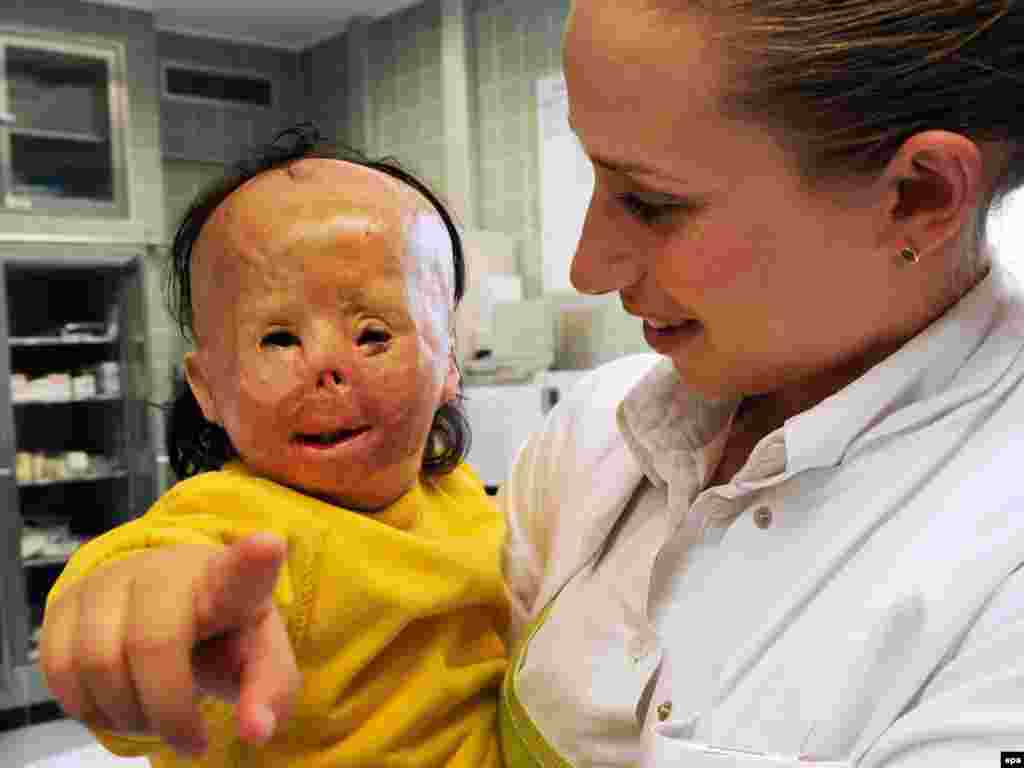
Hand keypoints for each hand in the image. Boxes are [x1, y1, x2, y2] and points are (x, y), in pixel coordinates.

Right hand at [40, 533, 300, 756]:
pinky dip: (89, 708)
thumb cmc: (221, 635)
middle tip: (188, 737)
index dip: (254, 560)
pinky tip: (118, 704)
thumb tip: (256, 731)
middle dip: (168, 711)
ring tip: (152, 718)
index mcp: (229, 581)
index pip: (242, 569)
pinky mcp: (67, 599)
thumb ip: (269, 694)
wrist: (169, 609)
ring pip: (98, 662)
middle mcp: (167, 569)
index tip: (269, 547)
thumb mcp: (257, 661)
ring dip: (126, 714)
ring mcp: (111, 579)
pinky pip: (59, 669)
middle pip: (154, 643)